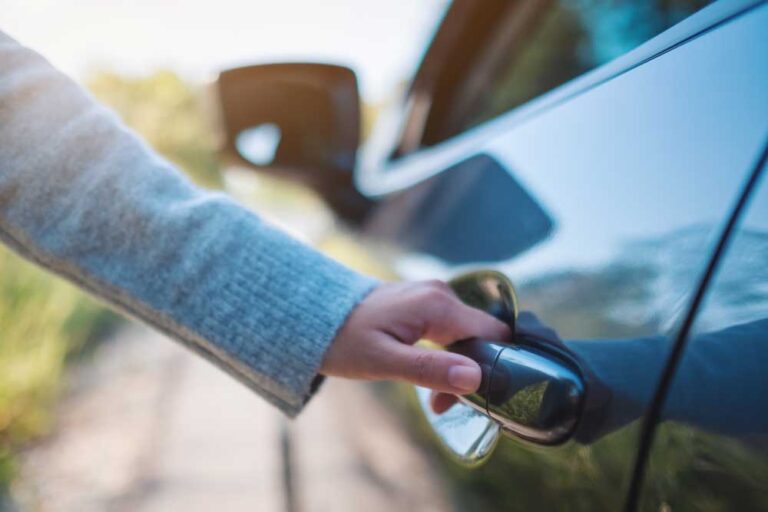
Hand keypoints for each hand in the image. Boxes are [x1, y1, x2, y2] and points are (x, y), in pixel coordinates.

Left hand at [320, 280, 510, 395]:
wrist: (312, 316)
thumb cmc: (343, 340)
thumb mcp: (383, 362)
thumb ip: (430, 368)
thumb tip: (476, 377)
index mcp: (437, 304)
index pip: (493, 334)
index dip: (492, 366)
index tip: (470, 397)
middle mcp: (441, 293)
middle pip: (482, 336)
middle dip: (472, 372)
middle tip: (439, 404)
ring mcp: (433, 296)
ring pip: (467, 336)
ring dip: (457, 368)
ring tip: (430, 398)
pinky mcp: (424, 303)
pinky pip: (450, 330)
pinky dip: (445, 356)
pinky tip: (426, 376)